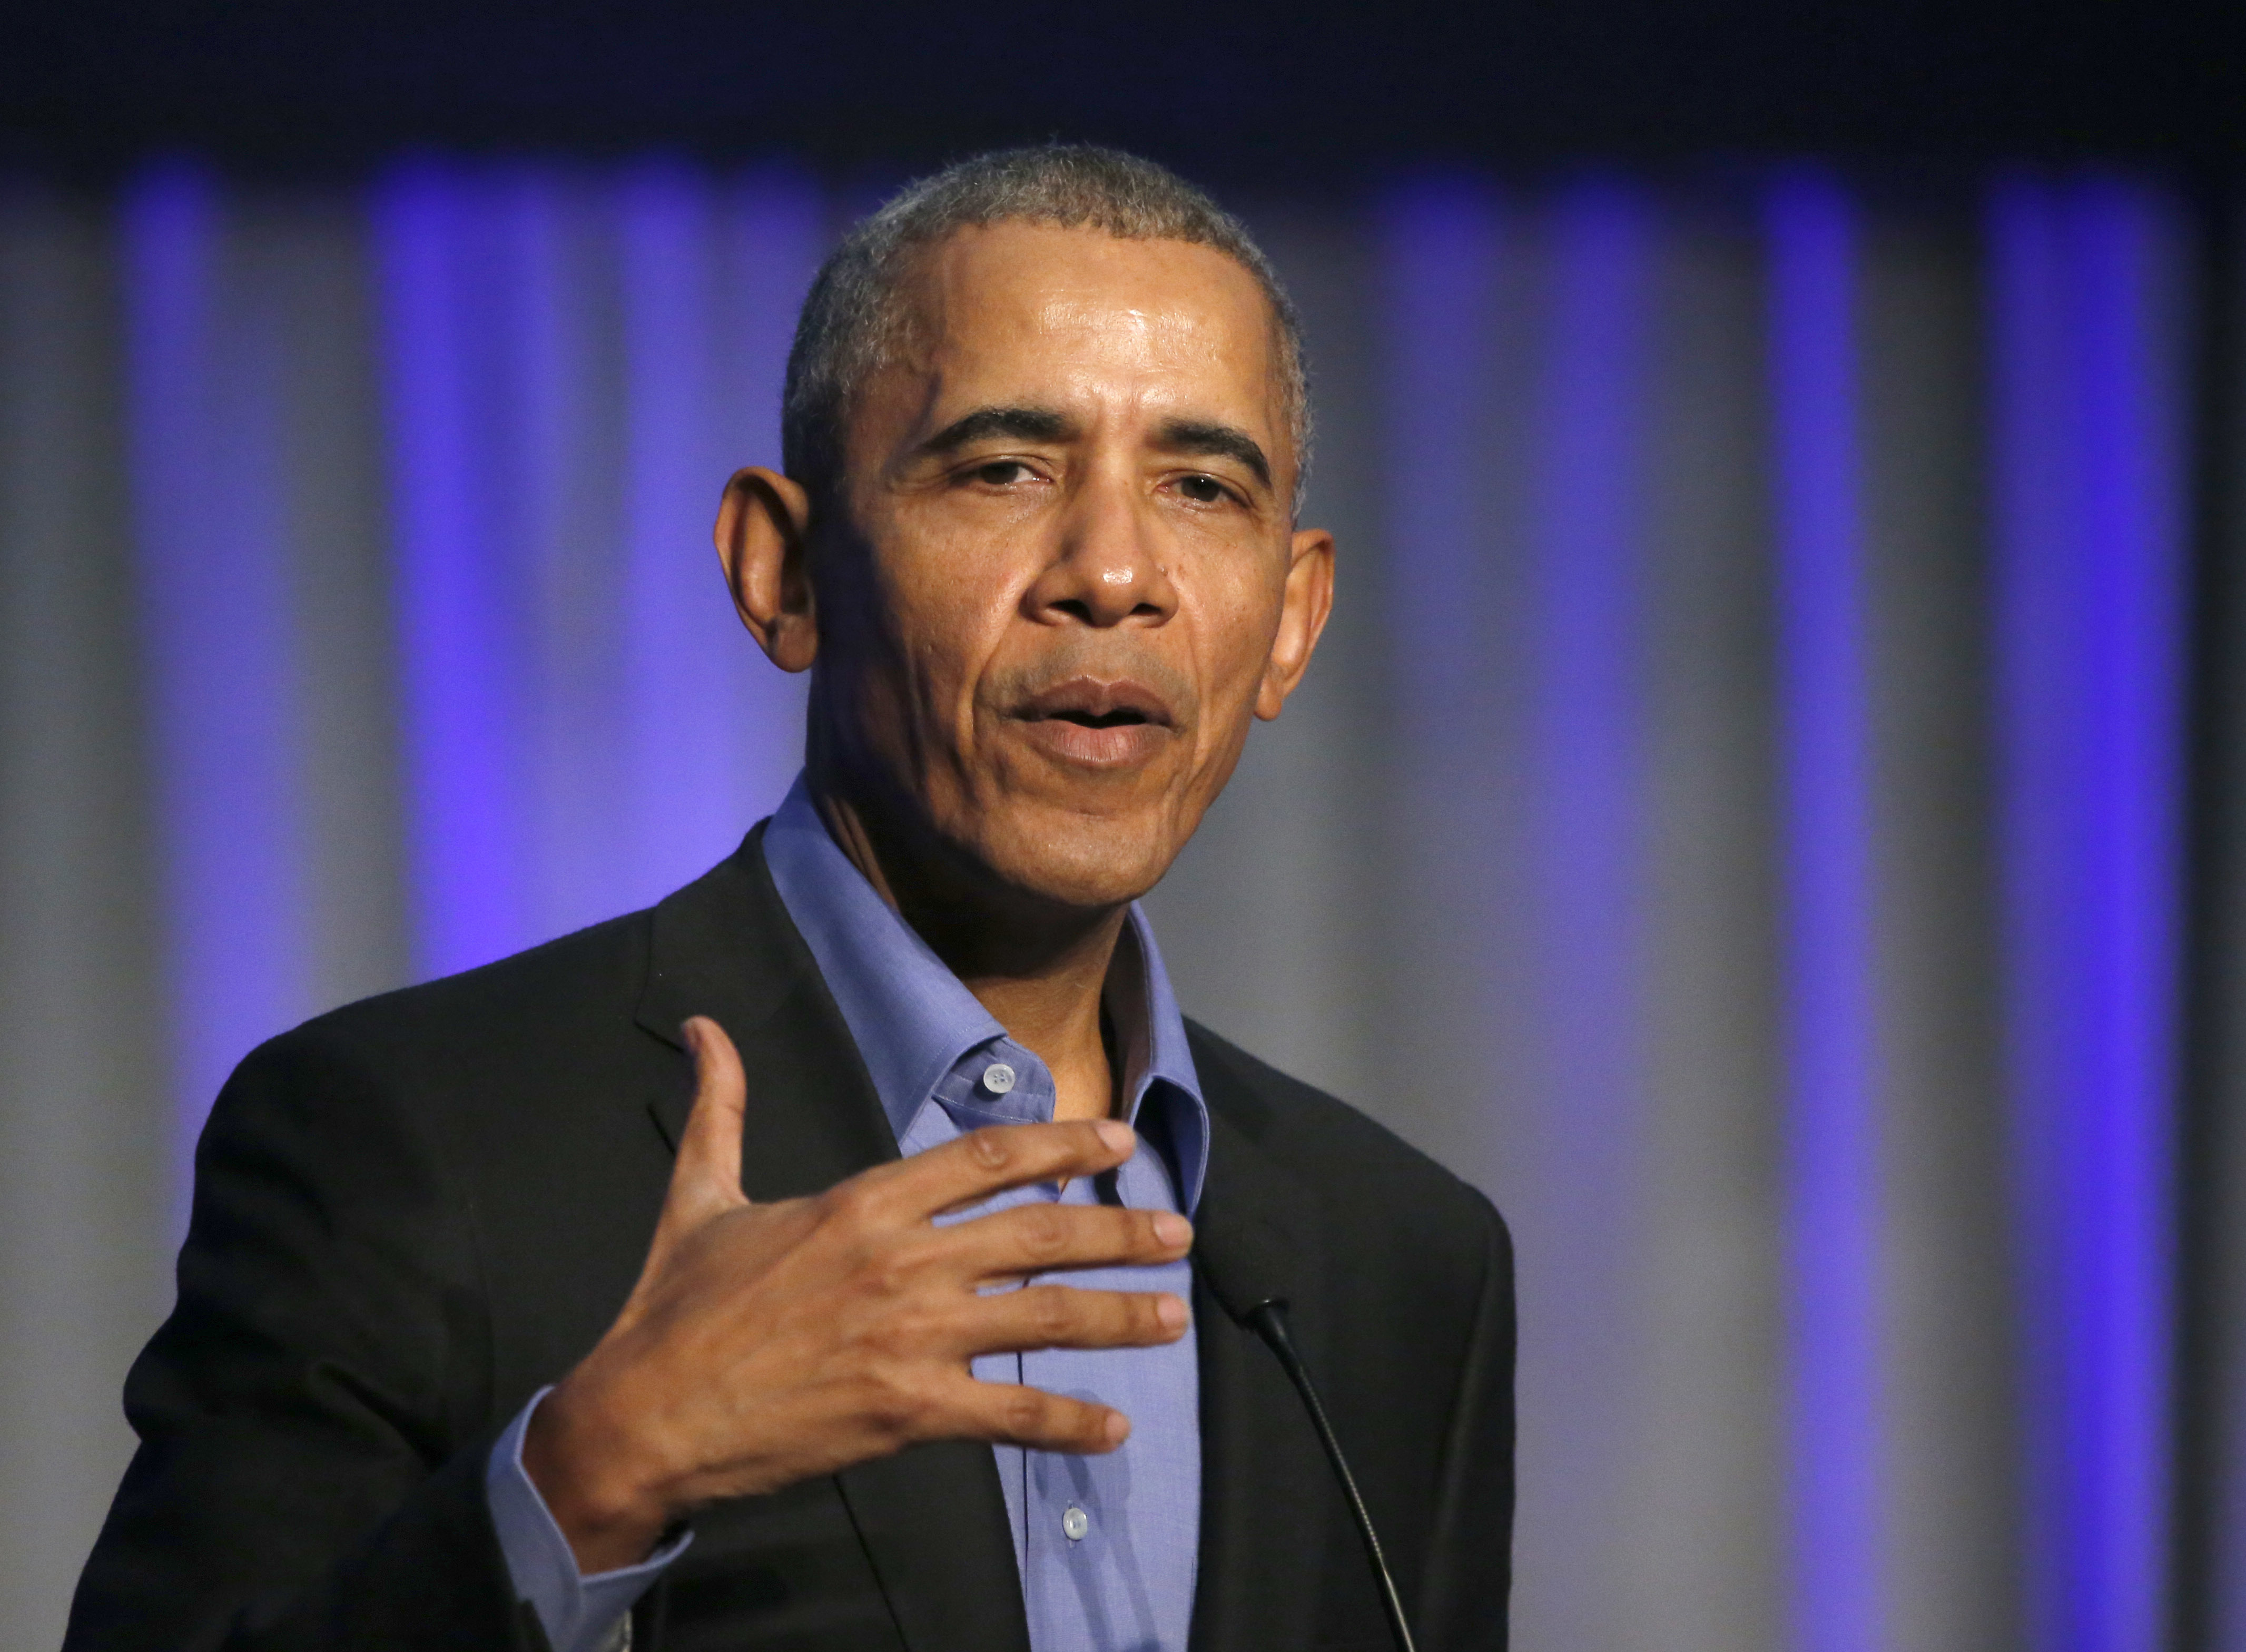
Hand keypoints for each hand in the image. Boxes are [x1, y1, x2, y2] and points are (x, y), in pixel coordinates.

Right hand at [522, 1015, 1193, 1571]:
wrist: (644, 1414)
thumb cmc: (673, 1308)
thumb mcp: (698, 1194)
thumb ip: (721, 1108)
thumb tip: (702, 1028)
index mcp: (862, 1203)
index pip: (987, 1159)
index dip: (1063, 1148)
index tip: (1117, 1143)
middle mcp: (900, 1262)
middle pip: (1037, 1235)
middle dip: (1117, 1232)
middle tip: (1177, 1233)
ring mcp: (909, 1338)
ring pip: (1042, 1319)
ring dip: (1117, 1316)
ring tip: (1171, 1316)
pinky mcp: (906, 1412)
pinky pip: (1008, 1415)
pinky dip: (1067, 1423)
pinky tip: (1112, 1429)